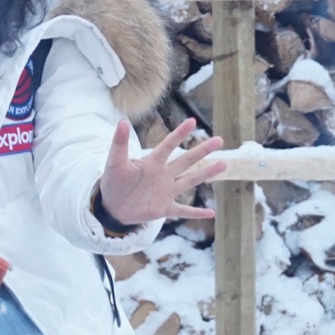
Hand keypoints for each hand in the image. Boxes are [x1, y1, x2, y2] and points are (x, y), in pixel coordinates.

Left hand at [97, 117, 227, 227]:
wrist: (111, 206)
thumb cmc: (113, 182)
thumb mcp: (114, 162)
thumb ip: (119, 143)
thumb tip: (121, 121)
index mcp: (152, 162)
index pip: (168, 145)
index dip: (179, 134)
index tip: (192, 121)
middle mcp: (163, 174)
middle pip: (186, 160)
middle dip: (202, 150)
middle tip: (219, 140)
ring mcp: (166, 191)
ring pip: (190, 180)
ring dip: (206, 173)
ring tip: (223, 164)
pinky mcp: (164, 208)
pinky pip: (183, 210)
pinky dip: (196, 213)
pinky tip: (212, 213)